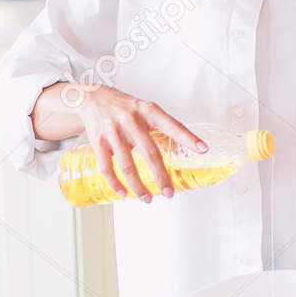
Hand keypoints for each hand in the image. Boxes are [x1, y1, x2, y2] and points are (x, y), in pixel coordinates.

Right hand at [71, 85, 204, 201]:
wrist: (92, 97)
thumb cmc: (125, 107)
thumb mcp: (144, 109)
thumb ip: (159, 127)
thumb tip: (181, 150)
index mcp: (148, 110)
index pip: (172, 125)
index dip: (188, 138)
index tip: (203, 149)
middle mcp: (131, 120)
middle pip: (150, 152)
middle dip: (161, 176)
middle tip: (170, 193)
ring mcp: (113, 131)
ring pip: (127, 165)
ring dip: (138, 186)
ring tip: (147, 198)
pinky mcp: (98, 141)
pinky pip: (107, 167)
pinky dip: (115, 183)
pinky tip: (124, 193)